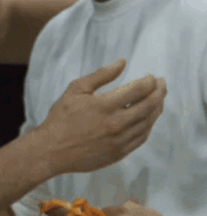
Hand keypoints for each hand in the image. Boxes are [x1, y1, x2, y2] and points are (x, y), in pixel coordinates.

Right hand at [39, 59, 165, 175]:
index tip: (152, 77)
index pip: (139, 90)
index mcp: (105, 105)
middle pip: (149, 106)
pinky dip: (148, 126)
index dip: (150, 81)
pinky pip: (141, 138)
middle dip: (159, 92)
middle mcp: (116, 124)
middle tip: (162, 84)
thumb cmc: (61, 117)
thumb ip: (101, 75)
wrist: (51, 150)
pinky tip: (148, 119)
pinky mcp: (119, 153)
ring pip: (148, 123)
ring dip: (157, 109)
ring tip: (158, 99)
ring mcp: (119, 140)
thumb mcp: (76, 89)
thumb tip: (122, 62)